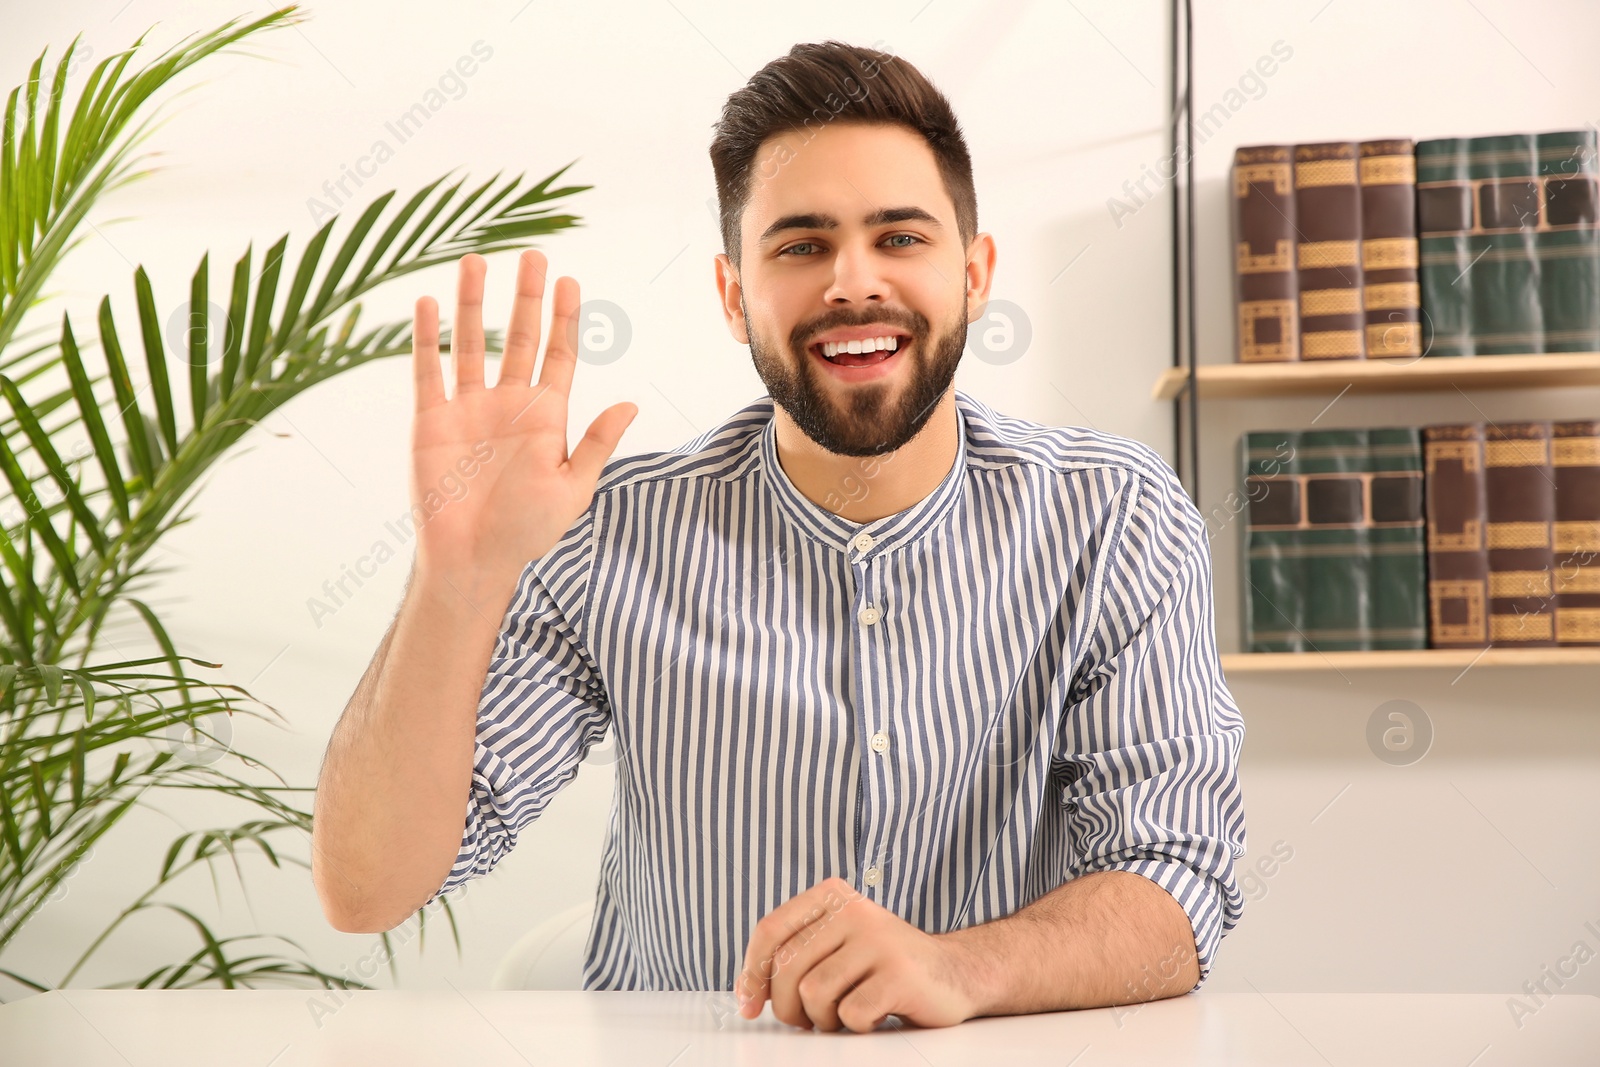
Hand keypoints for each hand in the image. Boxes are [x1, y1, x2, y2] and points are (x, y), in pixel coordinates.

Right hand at [409, 251, 636, 601]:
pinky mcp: (431, 420)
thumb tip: (630, 404)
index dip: (564, 319)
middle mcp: (507, 404)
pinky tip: (427, 303)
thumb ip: (596, 443)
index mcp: (546, 417)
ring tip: (475, 261)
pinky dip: (426, 337)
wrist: (473, 560)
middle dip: (526, 298)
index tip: (569, 282)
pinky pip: (427, 370)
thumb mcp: (572, 488)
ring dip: (473, 304)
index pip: (558, 355)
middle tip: (533, 257)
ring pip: (471, 343)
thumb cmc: (526, 532)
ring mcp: (468, 409)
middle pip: (518, 338)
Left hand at [734, 876, 988, 1032]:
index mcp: (833, 897)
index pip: (771, 930)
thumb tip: (747, 994)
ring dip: (824, 1019)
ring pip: (813, 993)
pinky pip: (850, 1013)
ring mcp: (879, 939)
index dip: (753, 972)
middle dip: (788, 1007)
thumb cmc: (885, 967)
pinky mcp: (899, 972)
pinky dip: (858, 1026)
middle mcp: (855, 910)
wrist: (955, 973)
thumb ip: (797, 956)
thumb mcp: (837, 946)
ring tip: (846, 1013)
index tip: (749, 1004)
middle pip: (787, 967)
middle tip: (808, 1020)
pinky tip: (878, 1013)